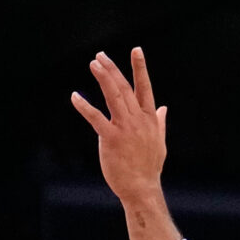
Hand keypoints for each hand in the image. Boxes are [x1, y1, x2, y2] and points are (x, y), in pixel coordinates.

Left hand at [71, 47, 167, 206]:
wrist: (142, 188)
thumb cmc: (149, 167)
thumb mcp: (159, 141)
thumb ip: (160, 122)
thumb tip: (164, 108)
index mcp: (149, 118)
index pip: (145, 87)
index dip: (140, 68)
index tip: (136, 50)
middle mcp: (137, 119)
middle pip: (124, 87)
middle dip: (112, 69)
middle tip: (100, 56)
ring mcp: (125, 128)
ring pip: (113, 96)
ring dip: (103, 78)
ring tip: (94, 64)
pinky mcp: (111, 139)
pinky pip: (96, 118)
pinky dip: (85, 106)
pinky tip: (75, 97)